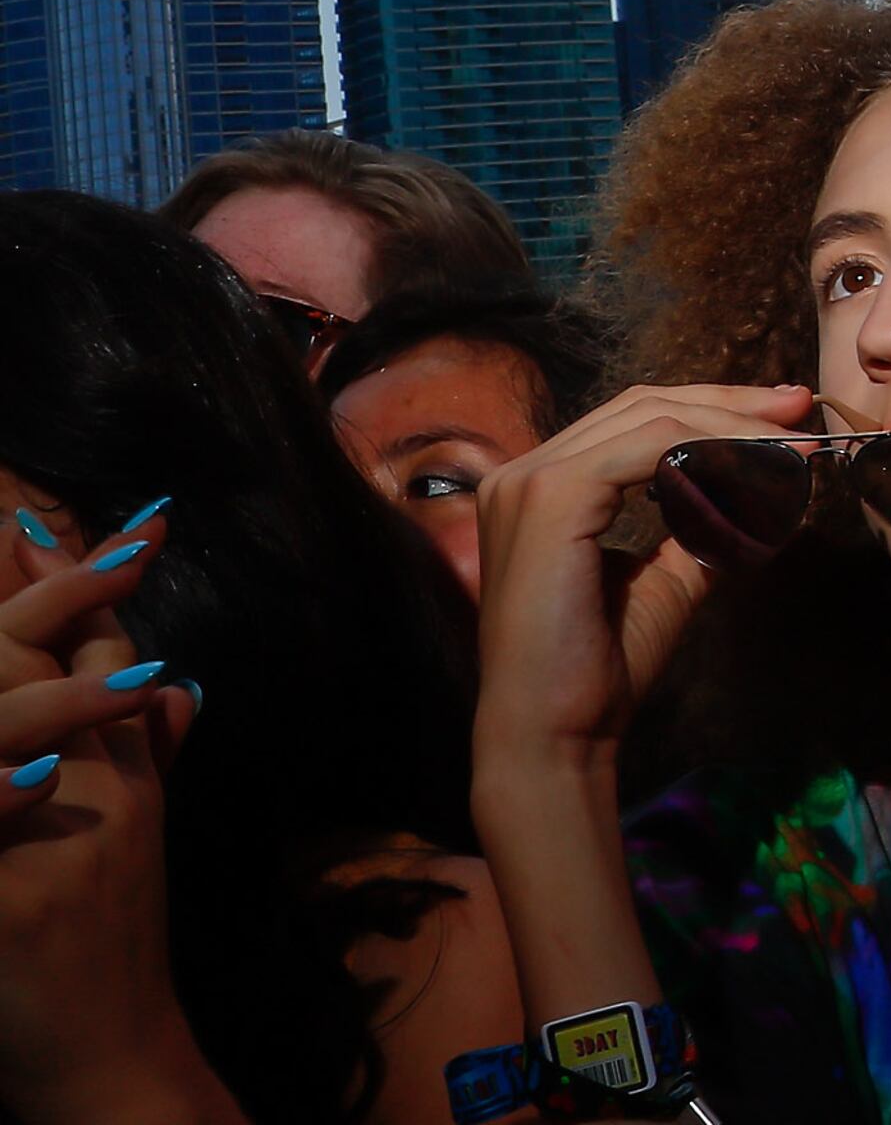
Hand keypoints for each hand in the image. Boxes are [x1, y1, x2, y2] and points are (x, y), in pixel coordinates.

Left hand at [0, 510, 212, 1110]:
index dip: (79, 588)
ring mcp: (50, 845)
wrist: (114, 1059)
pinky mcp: (10, 900)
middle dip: (34, 600)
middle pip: (59, 674)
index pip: (106, 659)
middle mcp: (99, 798)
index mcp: (128, 780)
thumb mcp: (137, 841)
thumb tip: (178, 682)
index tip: (33, 527)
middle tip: (5, 527)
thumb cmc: (110, 952)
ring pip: (17, 728)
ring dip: (3, 667)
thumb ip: (151, 757)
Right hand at [470, 382, 811, 768]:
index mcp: (542, 486)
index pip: (635, 422)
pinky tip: (755, 469)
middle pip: (645, 407)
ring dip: (732, 425)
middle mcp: (524, 472)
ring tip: (790, 442)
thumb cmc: (603, 664)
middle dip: (731, 404)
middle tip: (799, 408)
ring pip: (652, 421)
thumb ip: (705, 525)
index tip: (783, 422)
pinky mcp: (550, 497)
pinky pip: (648, 449)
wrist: (557, 732)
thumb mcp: (669, 577)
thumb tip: (767, 487)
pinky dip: (711, 450)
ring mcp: (530, 480)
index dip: (713, 411)